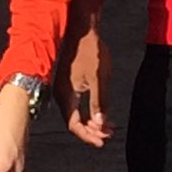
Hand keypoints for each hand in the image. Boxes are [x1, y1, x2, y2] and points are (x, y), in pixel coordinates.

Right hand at [53, 26, 113, 147]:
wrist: (82, 30)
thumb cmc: (90, 51)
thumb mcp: (99, 78)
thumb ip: (99, 102)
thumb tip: (101, 123)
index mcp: (66, 95)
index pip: (74, 125)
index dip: (88, 136)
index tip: (103, 141)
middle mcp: (62, 95)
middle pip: (75, 121)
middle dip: (93, 130)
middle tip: (110, 133)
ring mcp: (64, 88)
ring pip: (76, 113)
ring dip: (92, 121)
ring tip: (109, 125)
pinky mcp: (69, 83)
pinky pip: (77, 104)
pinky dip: (89, 110)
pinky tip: (102, 111)